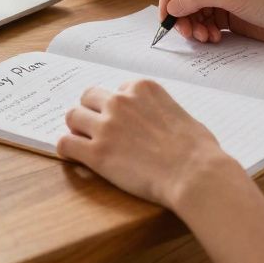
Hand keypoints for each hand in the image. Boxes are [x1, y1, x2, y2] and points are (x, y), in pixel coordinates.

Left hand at [56, 80, 243, 208]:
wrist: (195, 174)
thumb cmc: (198, 149)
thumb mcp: (180, 114)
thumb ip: (159, 110)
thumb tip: (155, 121)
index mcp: (142, 88)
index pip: (116, 90)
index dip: (117, 107)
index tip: (122, 121)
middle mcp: (120, 101)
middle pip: (88, 97)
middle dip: (92, 112)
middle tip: (98, 129)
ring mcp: (106, 126)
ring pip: (72, 116)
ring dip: (77, 129)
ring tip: (85, 143)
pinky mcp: (96, 152)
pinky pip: (65, 144)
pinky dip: (67, 149)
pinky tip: (75, 157)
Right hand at [158, 0, 263, 46]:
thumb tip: (171, 6)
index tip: (168, 14)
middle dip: (180, 15)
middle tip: (186, 32)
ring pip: (190, 13)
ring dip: (192, 27)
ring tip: (205, 38)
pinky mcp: (227, 16)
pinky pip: (203, 24)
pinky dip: (204, 33)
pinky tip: (215, 38)